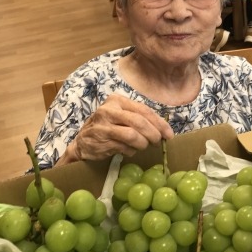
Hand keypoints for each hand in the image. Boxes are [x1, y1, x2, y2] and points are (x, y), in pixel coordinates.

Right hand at [58, 94, 173, 163]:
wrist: (82, 142)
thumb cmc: (107, 127)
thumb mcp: (121, 117)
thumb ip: (139, 119)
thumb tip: (164, 130)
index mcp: (117, 100)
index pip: (144, 110)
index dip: (159, 123)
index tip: (169, 134)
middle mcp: (109, 110)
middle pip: (139, 121)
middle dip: (153, 134)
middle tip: (158, 142)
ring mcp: (104, 125)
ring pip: (132, 135)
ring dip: (143, 143)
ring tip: (143, 146)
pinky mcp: (101, 140)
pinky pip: (124, 146)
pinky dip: (131, 151)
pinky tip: (129, 151)